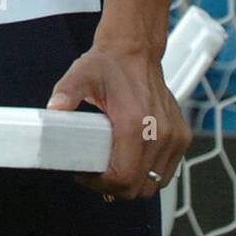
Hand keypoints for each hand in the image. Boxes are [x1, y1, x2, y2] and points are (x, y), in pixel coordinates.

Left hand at [47, 43, 190, 199]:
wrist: (136, 48)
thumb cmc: (111, 63)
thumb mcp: (81, 75)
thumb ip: (66, 93)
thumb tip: (53, 110)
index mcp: (135, 123)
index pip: (123, 177)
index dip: (100, 183)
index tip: (86, 174)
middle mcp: (159, 133)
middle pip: (138, 187)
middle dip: (114, 186)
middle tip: (96, 173)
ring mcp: (174, 137)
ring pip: (155, 183)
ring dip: (133, 181)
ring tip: (113, 167)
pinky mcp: (182, 136)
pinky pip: (167, 170)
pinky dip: (150, 172)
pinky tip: (133, 159)